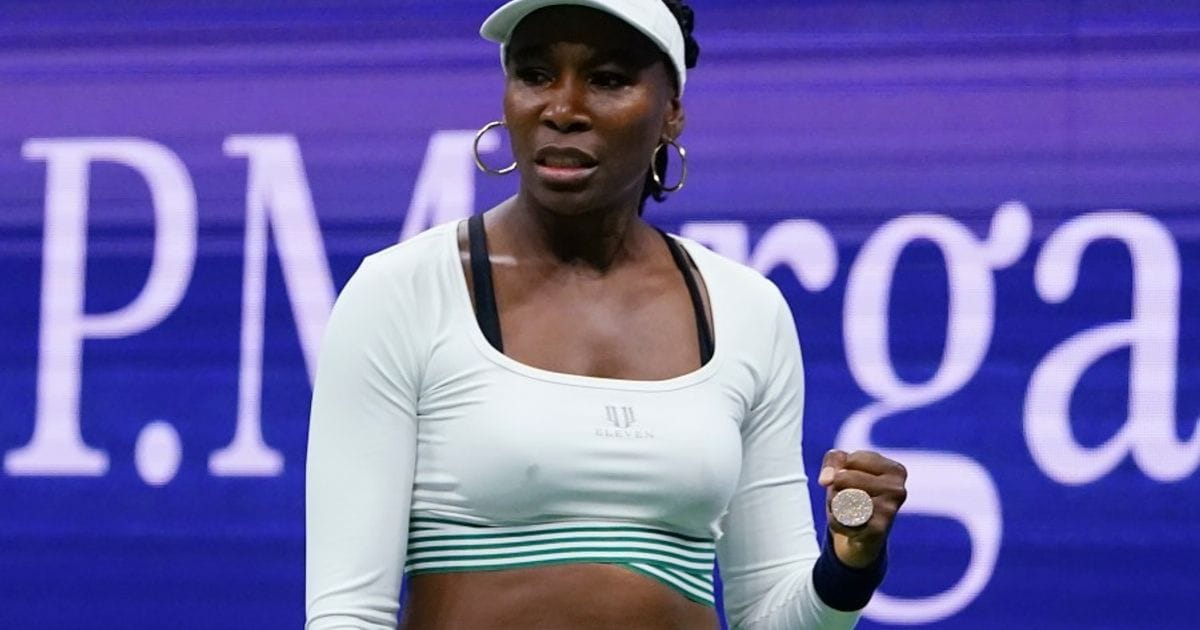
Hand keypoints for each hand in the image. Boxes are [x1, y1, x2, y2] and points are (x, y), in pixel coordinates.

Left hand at [817, 449, 907, 567]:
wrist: (863, 534)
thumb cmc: (855, 492)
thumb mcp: (844, 466)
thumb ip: (833, 461)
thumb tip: (826, 480)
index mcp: (896, 471)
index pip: (851, 460)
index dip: (842, 469)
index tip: (853, 479)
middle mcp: (898, 490)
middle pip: (843, 478)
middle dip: (835, 487)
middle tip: (846, 497)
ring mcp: (889, 511)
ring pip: (841, 497)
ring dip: (834, 503)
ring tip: (846, 509)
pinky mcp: (877, 530)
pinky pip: (841, 519)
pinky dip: (836, 521)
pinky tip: (848, 524)